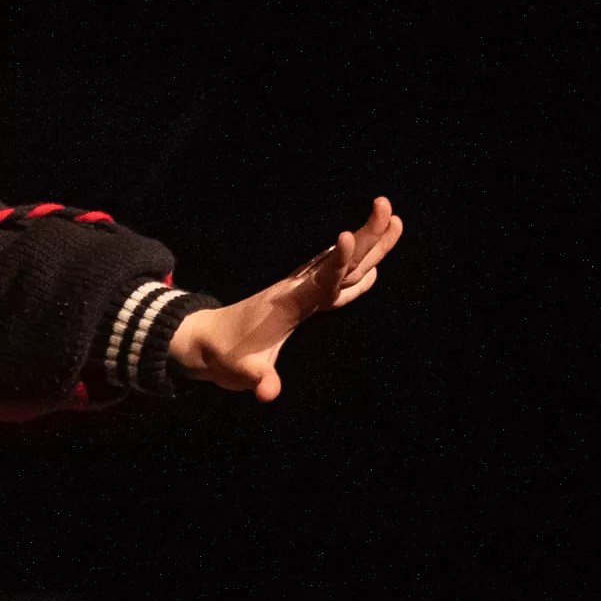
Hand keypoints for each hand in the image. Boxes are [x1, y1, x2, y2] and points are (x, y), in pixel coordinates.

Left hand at [168, 196, 405, 399]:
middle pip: (339, 261)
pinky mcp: (302, 294)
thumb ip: (258, 380)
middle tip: (387, 207)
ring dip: (368, 242)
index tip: (347, 234)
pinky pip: (336, 276)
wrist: (207, 340)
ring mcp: (300, 289)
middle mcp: (297, 289)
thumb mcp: (241, 371)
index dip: (336, 261)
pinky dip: (357, 265)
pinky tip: (375, 259)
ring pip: (341, 264)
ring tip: (393, 217)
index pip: (319, 280)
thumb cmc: (226, 356)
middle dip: (365, 236)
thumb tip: (267, 394)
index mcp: (289, 303)